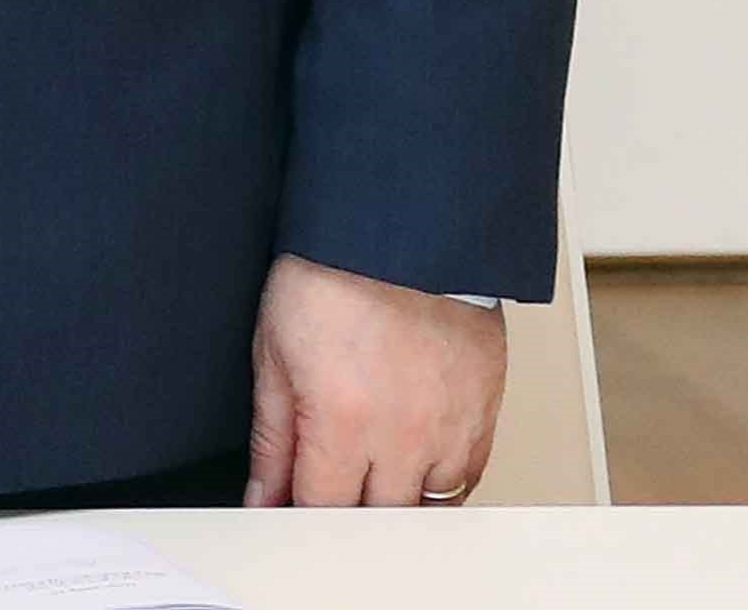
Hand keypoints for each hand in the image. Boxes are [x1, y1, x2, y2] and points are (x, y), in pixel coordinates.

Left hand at [245, 253, 505, 506]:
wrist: (397, 228)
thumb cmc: (330, 275)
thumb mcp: (273, 353)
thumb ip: (271, 438)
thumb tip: (263, 495)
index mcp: (342, 422)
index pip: (321, 512)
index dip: (298, 516)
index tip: (289, 508)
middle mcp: (403, 435)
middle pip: (377, 519)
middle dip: (346, 513)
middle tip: (328, 486)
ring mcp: (450, 426)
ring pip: (427, 507)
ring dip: (396, 500)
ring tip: (371, 472)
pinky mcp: (484, 410)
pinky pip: (469, 476)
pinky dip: (440, 480)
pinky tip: (415, 462)